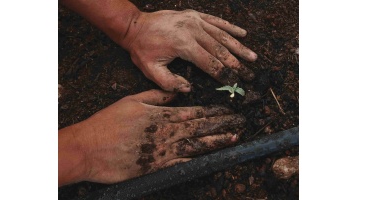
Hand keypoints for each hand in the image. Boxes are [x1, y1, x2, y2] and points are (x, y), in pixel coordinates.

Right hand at [58, 90, 244, 184]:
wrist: (89, 148)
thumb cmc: (108, 123)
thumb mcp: (132, 101)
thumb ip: (157, 96)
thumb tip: (177, 93)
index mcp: (161, 116)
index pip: (194, 113)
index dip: (214, 111)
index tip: (229, 110)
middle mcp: (165, 133)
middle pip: (200, 128)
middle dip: (222, 125)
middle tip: (240, 123)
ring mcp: (162, 151)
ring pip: (195, 146)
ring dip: (216, 142)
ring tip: (233, 138)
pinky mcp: (155, 167)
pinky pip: (181, 164)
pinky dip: (196, 161)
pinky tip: (210, 159)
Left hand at [124, 9, 257, 91]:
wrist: (135, 26)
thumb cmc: (142, 49)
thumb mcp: (150, 70)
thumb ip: (169, 83)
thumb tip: (189, 89)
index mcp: (183, 45)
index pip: (210, 63)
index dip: (224, 75)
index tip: (236, 84)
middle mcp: (193, 30)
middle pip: (221, 50)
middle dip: (237, 64)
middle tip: (250, 75)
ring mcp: (195, 20)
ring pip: (222, 35)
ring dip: (239, 47)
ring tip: (253, 57)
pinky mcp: (194, 15)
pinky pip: (216, 21)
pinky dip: (230, 27)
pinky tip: (243, 33)